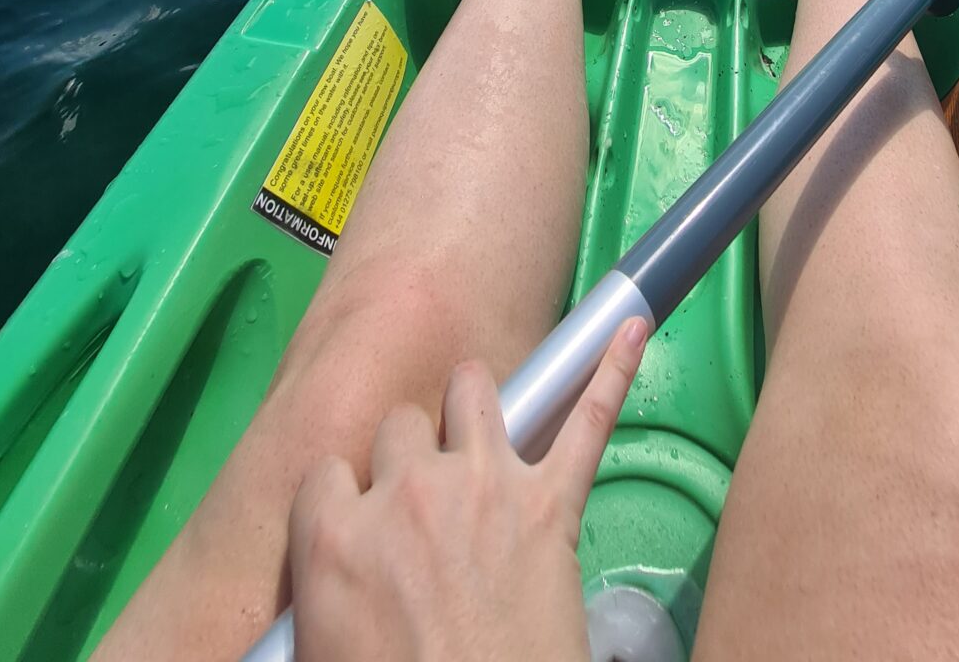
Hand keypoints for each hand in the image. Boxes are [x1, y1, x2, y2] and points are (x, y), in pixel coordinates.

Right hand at [288, 318, 647, 661]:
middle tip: (425, 498)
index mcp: (335, 538)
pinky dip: (614, 369)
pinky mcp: (552, 503)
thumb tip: (332, 587)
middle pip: (401, 424)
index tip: (360, 521)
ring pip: (473, 392)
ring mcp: (484, 488)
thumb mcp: (324, 652)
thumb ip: (325, 593)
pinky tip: (634, 328)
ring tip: (479, 418)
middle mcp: (406, 493)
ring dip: (474, 403)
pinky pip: (589, 418)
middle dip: (410, 451)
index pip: (329, 472)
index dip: (347, 497)